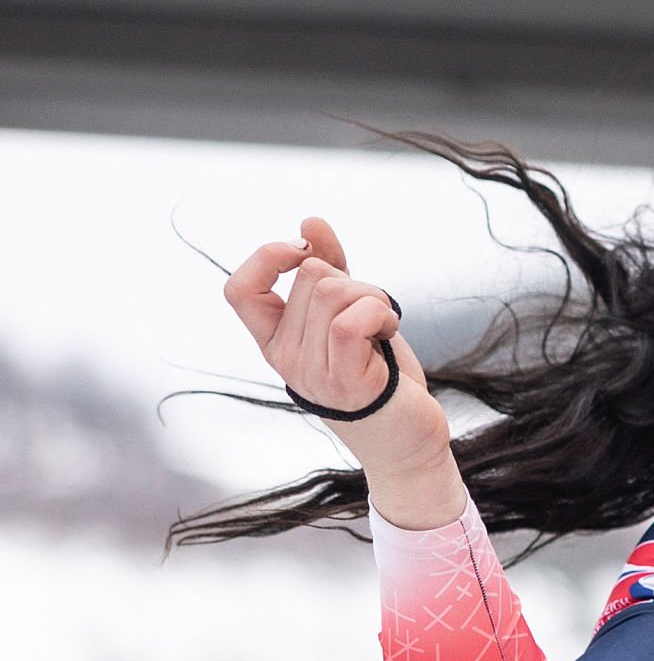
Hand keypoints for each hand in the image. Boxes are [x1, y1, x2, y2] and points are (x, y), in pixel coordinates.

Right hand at [223, 215, 451, 472]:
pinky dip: (380, 314)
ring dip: (374, 299)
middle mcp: (284, 358)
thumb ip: (330, 267)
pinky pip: (351, 320)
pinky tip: (387, 334)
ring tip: (381, 331)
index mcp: (275, 340)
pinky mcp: (345, 381)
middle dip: (355, 283)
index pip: (239, 289)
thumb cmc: (380, 374)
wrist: (408, 438)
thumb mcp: (350, 311)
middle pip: (312, 276)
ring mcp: (311, 372)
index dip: (269, 257)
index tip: (305, 250)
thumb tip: (309, 221)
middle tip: (371, 320)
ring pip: (335, 291)